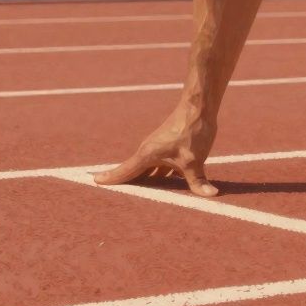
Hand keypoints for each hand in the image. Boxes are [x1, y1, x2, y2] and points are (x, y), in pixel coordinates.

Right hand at [92, 104, 219, 196]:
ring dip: (146, 182)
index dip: (110, 178)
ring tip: (141, 197)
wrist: (199, 106)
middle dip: (127, 185)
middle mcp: (148, 152)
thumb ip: (198, 181)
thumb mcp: (194, 160)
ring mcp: (159, 148)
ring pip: (149, 170)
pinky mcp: (170, 146)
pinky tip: (168, 185)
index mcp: (147, 155)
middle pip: (134, 173)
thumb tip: (211, 195)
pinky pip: (161, 166)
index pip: (124, 171)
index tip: (94, 182)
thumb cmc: (192, 131)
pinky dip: (161, 176)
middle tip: (115, 199)